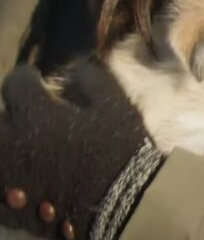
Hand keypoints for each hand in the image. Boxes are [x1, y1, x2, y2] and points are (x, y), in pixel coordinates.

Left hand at [0, 59, 159, 238]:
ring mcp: (7, 175)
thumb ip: (92, 81)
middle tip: (30, 118)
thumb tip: (76, 68)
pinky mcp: (9, 204)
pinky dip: (7, 175)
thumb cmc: (120, 152)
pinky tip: (23, 175)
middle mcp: (12, 141)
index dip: (28, 78)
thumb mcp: (117, 108)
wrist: (121, 206)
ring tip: (25, 144)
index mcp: (35, 114)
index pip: (16, 82)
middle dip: (11, 114)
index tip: (36, 80)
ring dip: (8, 142)